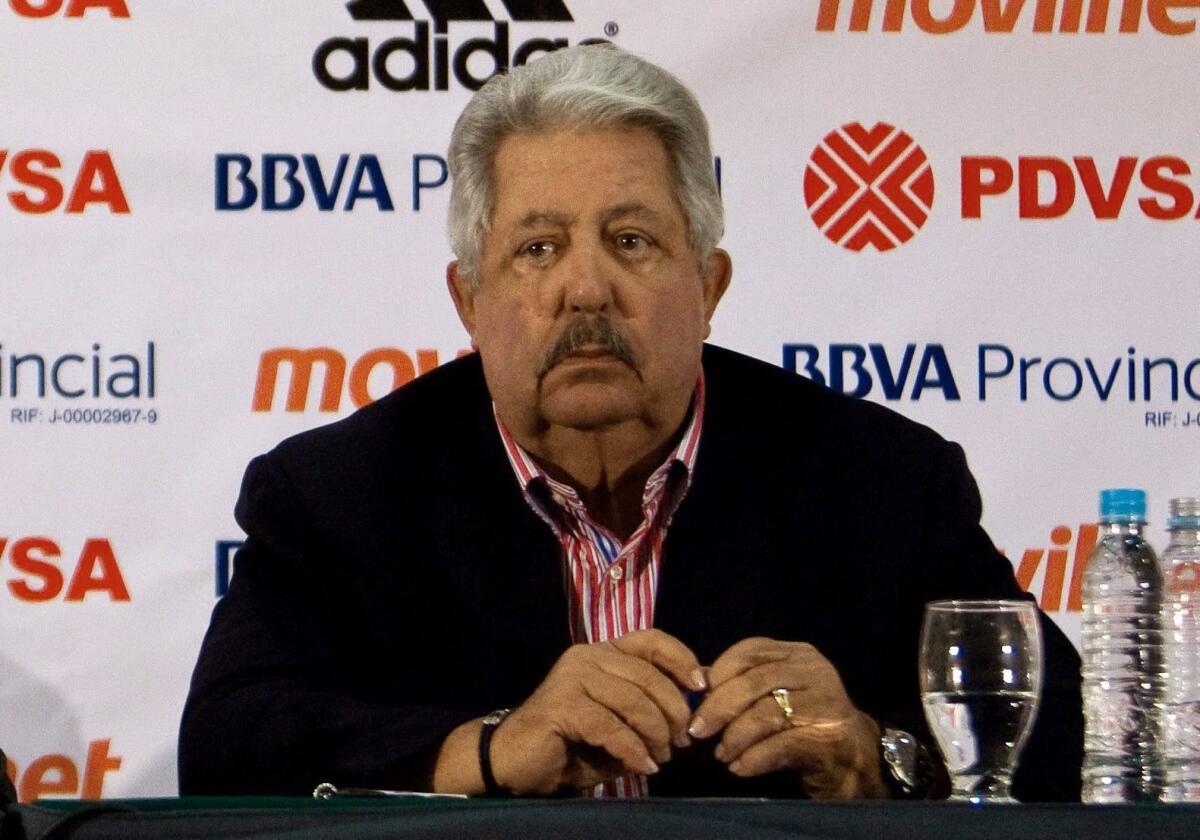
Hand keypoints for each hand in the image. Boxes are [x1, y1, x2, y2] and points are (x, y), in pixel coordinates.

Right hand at [490, 629, 706, 794]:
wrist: (516, 762)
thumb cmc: (572, 744)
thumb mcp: (621, 722)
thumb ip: (653, 707)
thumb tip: (699, 698)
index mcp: (604, 652)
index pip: (652, 640)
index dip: (682, 659)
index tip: (701, 688)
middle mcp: (588, 656)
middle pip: (648, 674)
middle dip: (673, 712)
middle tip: (682, 743)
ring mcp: (573, 676)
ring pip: (633, 700)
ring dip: (656, 734)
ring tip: (661, 758)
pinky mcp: (562, 703)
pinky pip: (611, 726)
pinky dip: (633, 749)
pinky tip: (643, 766)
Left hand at [689, 637, 886, 798]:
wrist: (853, 760)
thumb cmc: (804, 724)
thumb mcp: (774, 695)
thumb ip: (740, 684)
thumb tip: (697, 681)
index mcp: (798, 654)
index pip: (750, 651)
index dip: (718, 673)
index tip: (697, 697)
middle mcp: (815, 671)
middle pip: (754, 682)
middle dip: (719, 707)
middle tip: (697, 731)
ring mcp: (826, 703)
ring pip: (766, 714)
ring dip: (735, 737)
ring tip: (722, 754)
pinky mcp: (829, 738)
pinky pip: (781, 745)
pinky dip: (754, 758)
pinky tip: (739, 767)